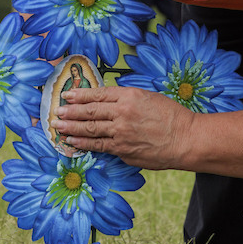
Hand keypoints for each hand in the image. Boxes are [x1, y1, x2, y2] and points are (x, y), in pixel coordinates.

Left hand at [51, 86, 194, 169]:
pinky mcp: (123, 149)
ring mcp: (121, 132)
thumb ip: (126, 99)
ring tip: (58, 127)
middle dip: (70, 111)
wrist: (185, 139)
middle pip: (89, 111)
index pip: (98, 94)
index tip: (67, 95)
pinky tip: (72, 141)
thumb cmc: (171, 117)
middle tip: (57, 112)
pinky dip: (83, 143)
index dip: (80, 95)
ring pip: (90, 129)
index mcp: (129, 95)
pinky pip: (98, 145)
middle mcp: (122, 112)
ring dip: (71, 128)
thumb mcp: (148, 97)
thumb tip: (105, 103)